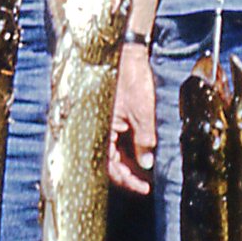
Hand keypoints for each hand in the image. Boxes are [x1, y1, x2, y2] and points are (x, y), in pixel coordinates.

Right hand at [108, 49, 155, 193]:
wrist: (125, 52)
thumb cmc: (130, 79)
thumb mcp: (142, 113)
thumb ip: (144, 140)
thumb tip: (145, 163)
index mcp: (99, 130)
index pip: (110, 166)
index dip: (127, 180)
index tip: (144, 188)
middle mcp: (96, 128)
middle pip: (108, 161)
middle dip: (127, 173)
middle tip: (145, 183)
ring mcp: (100, 121)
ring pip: (111, 150)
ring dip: (126, 161)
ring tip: (144, 170)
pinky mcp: (105, 115)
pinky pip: (112, 138)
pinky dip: (124, 146)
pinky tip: (137, 151)